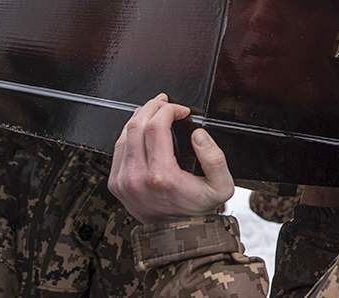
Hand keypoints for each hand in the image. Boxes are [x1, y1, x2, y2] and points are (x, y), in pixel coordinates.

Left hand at [108, 93, 234, 224]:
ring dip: (139, 117)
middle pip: (136, 126)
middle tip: (165, 102)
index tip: (181, 110)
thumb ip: (215, 157)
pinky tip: (141, 128)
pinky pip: (118, 148)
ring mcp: (123, 180)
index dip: (168, 110)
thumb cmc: (199, 210)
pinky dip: (129, 132)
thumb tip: (198, 134)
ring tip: (153, 110)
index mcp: (162, 175)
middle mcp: (137, 177)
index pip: (155, 127)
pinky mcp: (116, 183)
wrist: (177, 236)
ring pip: (124, 134)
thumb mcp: (222, 186)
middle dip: (152, 107)